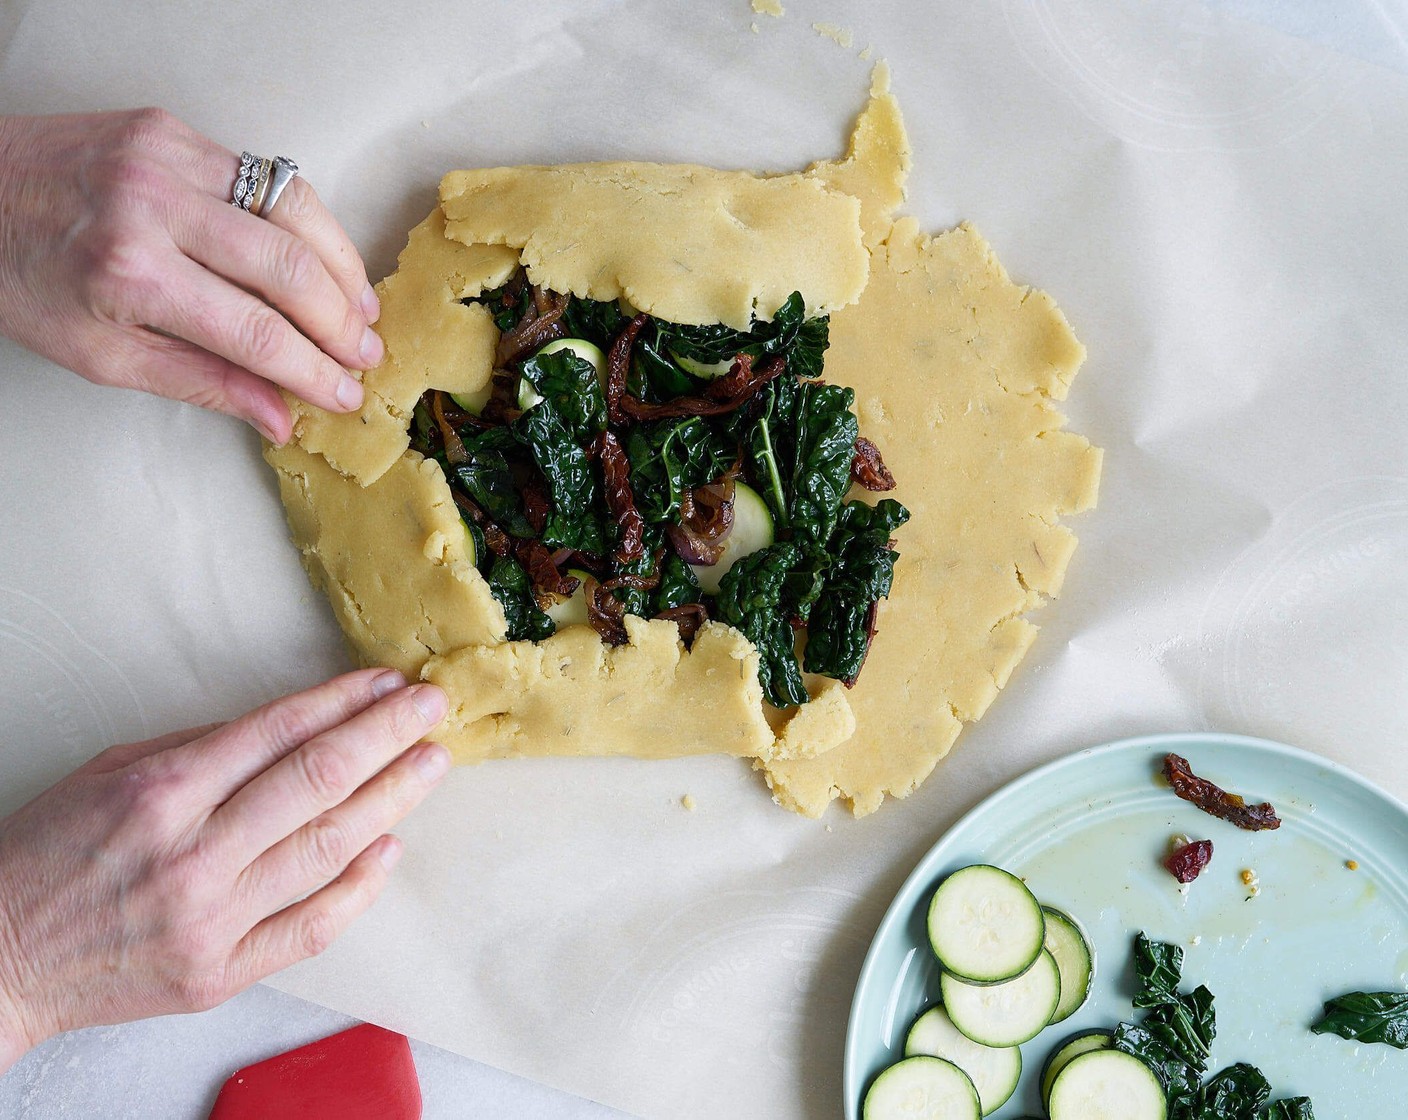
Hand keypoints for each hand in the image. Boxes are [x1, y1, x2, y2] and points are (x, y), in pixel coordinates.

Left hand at [0, 108, 382, 442]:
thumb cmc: (19, 276)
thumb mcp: (98, 354)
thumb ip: (199, 383)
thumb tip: (278, 417)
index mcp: (129, 273)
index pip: (255, 332)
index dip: (312, 371)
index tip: (345, 395)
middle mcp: (154, 206)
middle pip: (288, 271)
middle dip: (341, 323)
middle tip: (365, 357)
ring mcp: (167, 157)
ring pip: (294, 212)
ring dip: (341, 269)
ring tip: (363, 312)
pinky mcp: (173, 129)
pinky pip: (267, 176)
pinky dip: (307, 223)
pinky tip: (322, 259)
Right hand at [0, 669, 449, 1073]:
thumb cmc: (47, 856)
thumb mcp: (111, 772)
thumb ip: (202, 747)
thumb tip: (291, 724)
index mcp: (162, 792)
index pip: (279, 732)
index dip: (343, 701)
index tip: (386, 682)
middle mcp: (193, 853)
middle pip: (318, 780)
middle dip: (386, 736)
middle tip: (432, 709)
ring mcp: (212, 918)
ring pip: (328, 847)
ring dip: (392, 799)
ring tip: (431, 765)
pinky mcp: (221, 971)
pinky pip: (312, 925)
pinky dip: (359, 885)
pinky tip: (389, 846)